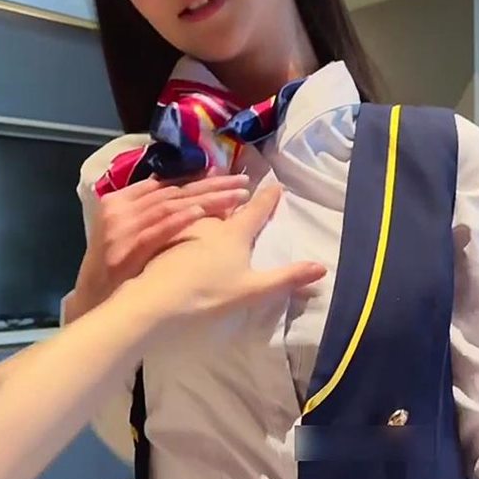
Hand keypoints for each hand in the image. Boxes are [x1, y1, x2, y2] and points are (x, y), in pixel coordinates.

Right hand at [69, 173, 250, 317]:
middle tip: (242, 181)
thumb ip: (147, 213)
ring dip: (206, 198)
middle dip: (211, 185)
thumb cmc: (114, 268)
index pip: (166, 184)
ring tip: (236, 195)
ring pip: (171, 206)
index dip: (198, 178)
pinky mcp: (128, 250)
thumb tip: (183, 195)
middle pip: (173, 192)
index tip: (225, 173)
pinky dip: (179, 220)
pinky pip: (158, 231)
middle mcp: (122, 209)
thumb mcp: (126, 233)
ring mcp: (124, 229)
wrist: (91, 299)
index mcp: (120, 200)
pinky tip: (202, 212)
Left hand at [131, 183, 324, 323]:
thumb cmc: (207, 295)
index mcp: (234, 233)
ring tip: (211, 179)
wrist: (155, 299)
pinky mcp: (158, 232)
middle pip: (226, 201)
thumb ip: (287, 277)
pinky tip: (173, 200)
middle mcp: (209, 221)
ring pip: (196, 198)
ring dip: (207, 188)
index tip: (277, 185)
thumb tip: (323, 267)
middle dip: (236, 190)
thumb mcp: (253, 290)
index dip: (268, 198)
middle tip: (243, 180)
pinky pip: (172, 207)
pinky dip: (178, 198)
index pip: (256, 210)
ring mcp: (181, 224)